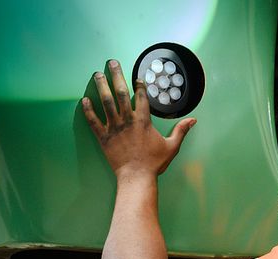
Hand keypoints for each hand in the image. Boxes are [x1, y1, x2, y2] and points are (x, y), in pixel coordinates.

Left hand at [81, 59, 195, 177]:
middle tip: (112, 63)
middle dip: (116, 75)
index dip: (139, 84)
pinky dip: (88, 110)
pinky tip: (84, 100)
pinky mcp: (103, 137)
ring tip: (97, 74)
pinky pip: (93, 121)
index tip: (136, 77)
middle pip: (121, 93)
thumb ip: (181, 131)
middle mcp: (128, 120)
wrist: (137, 177)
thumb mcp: (172, 146)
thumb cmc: (154, 163)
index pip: (141, 96)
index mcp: (143, 121)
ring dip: (101, 87)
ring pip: (106, 102)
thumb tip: (193, 120)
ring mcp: (114, 128)